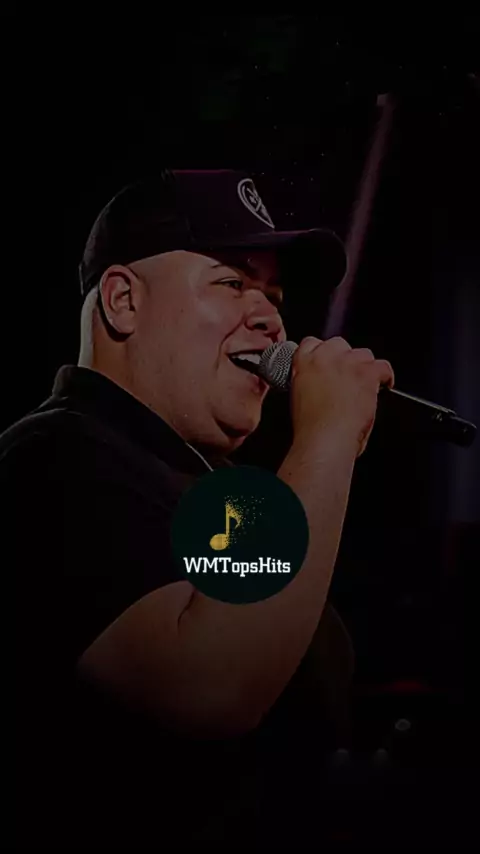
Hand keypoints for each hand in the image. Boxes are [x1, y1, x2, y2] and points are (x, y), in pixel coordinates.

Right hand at [290, 336, 394, 456]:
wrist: (325, 440)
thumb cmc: (311, 429)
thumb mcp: (298, 398)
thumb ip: (308, 382)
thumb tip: (319, 386)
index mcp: (304, 363)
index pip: (312, 343)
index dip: (323, 355)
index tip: (327, 365)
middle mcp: (326, 357)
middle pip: (340, 344)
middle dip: (344, 359)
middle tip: (346, 379)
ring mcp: (348, 363)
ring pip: (363, 354)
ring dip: (364, 367)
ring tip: (363, 386)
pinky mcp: (367, 373)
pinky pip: (383, 367)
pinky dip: (385, 377)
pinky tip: (384, 386)